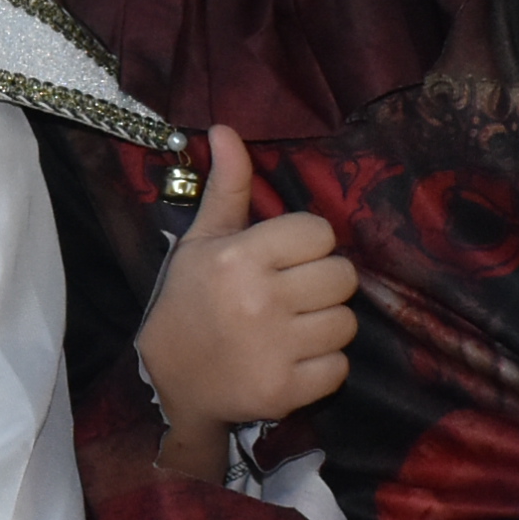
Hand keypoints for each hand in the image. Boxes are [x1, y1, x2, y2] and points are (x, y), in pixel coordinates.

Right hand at [137, 127, 358, 480]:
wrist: (172, 383)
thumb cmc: (191, 302)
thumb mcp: (203, 242)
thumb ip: (227, 187)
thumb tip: (226, 128)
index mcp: (240, 257)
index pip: (319, 233)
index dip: (308, 245)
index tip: (283, 261)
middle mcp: (259, 300)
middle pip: (342, 276)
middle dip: (322, 285)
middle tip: (292, 297)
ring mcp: (274, 349)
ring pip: (346, 323)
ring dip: (325, 327)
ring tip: (292, 330)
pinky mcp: (286, 391)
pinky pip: (338, 367)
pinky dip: (322, 368)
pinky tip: (291, 361)